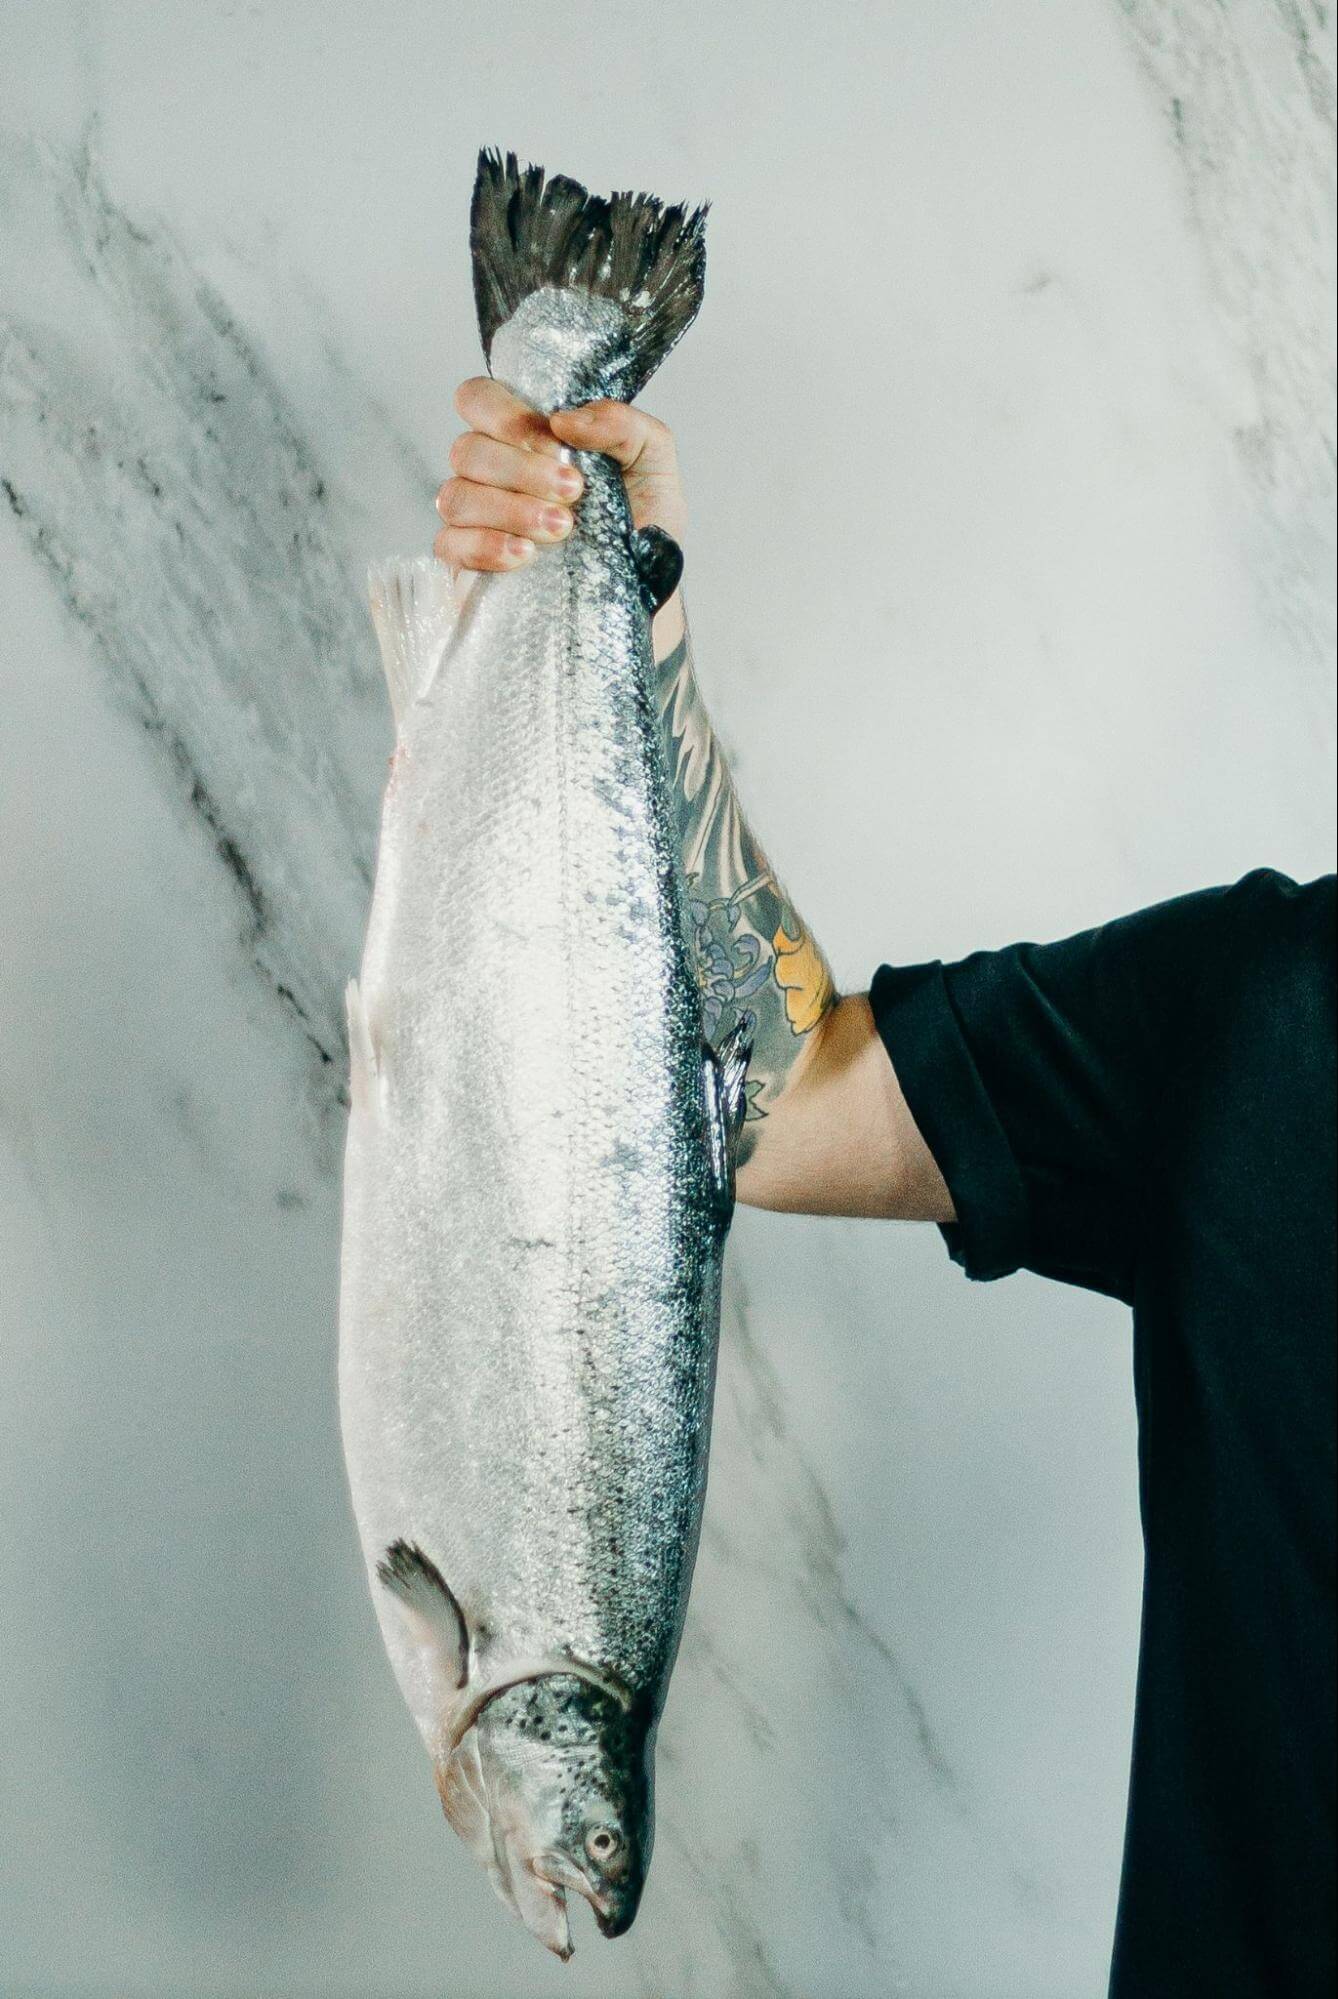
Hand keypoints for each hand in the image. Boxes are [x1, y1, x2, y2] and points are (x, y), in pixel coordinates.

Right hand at [436, 379, 689, 651]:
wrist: (646, 587)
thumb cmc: (642, 518)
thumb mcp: (653, 460)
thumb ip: (621, 425)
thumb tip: (566, 419)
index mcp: (525, 435)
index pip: (479, 399)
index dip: (506, 416)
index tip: (556, 444)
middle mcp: (491, 470)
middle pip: (467, 449)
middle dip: (520, 469)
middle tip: (573, 492)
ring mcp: (475, 516)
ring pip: (456, 496)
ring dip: (510, 509)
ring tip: (562, 529)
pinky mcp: (468, 562)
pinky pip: (451, 544)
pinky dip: (487, 546)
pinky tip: (525, 555)